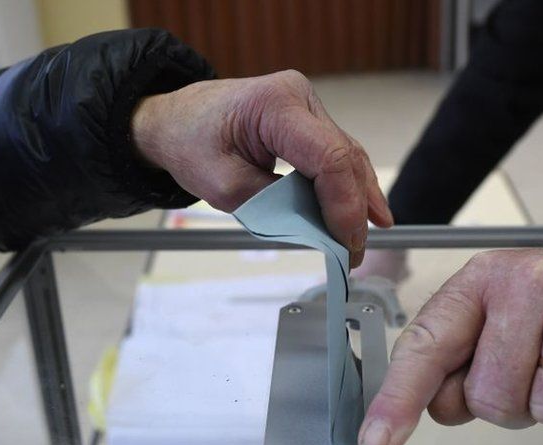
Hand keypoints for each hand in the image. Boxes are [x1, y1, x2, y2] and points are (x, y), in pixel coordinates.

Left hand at [131, 70, 392, 266]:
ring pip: (348, 156)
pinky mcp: (309, 118)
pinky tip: (363, 211)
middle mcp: (299, 96)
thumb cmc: (190, 143)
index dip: (345, 204)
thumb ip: (270, 207)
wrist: (177, 118)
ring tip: (364, 236)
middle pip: (345, 157)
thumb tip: (315, 229)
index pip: (329, 158)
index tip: (346, 243)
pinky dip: (347, 185)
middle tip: (356, 251)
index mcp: (275, 106)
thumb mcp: (221, 187)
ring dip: (359, 197)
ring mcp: (307, 104)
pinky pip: (337, 154)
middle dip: (356, 207)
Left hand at [357, 242, 542, 444]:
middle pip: (491, 397)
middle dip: (514, 403)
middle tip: (540, 368)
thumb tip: (432, 408)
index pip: (427, 344)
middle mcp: (527, 281)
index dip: (399, 398)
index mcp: (481, 280)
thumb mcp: (499, 315)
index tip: (377, 440)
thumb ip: (459, 360)